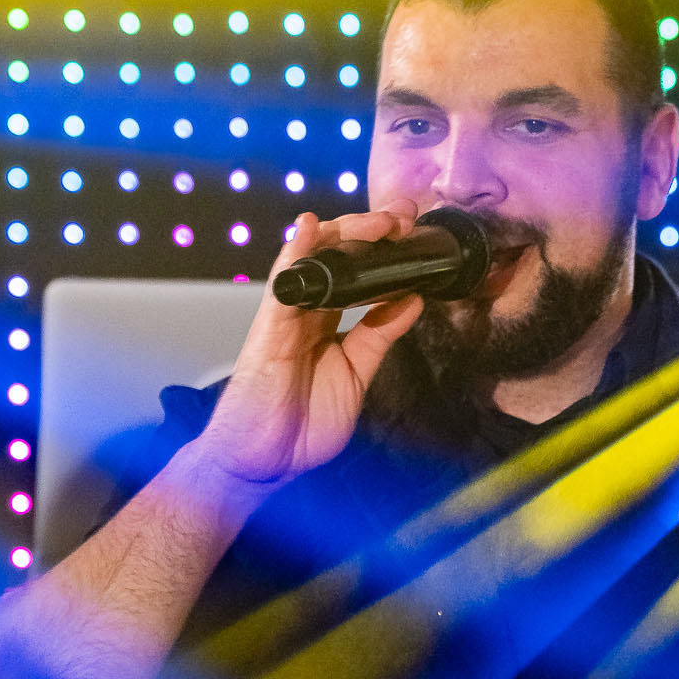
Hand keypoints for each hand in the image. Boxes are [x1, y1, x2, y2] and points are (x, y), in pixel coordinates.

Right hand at [191, 199, 425, 489]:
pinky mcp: (269, 328)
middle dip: (371, 230)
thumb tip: (412, 300)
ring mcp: (287, 315)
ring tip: (381, 220)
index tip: (416, 234)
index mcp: (328, 322)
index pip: (358, 273)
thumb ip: (379, 337)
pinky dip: (296, 253)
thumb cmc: (301, 425)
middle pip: (338, 255)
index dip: (385, 251)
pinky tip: (310, 228)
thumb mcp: (357, 376)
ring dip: (347, 233)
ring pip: (314, 258)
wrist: (262, 463)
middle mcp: (307, 311)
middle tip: (406, 216)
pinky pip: (283, 283)